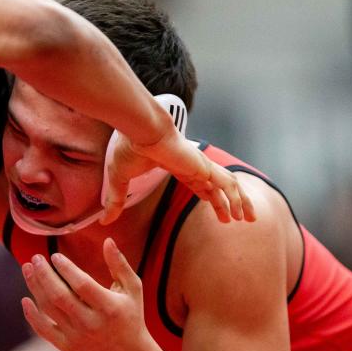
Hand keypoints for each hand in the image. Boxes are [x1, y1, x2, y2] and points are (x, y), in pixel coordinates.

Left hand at [21, 238, 151, 350]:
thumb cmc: (130, 314)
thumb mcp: (132, 288)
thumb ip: (119, 264)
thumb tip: (107, 240)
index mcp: (108, 307)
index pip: (82, 285)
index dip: (66, 269)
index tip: (55, 256)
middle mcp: (91, 323)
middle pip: (60, 296)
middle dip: (44, 275)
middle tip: (35, 258)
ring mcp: (77, 337)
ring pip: (49, 309)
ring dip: (35, 287)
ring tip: (27, 268)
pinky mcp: (67, 347)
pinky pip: (44, 330)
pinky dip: (32, 315)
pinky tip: (25, 299)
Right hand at [101, 128, 254, 224]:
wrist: (137, 130)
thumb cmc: (128, 147)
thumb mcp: (119, 179)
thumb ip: (116, 200)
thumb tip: (104, 220)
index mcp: (178, 165)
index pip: (200, 185)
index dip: (210, 198)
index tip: (217, 210)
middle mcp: (193, 165)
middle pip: (219, 186)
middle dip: (231, 203)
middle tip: (239, 219)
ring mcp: (200, 165)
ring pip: (228, 185)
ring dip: (238, 202)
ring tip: (247, 219)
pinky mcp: (203, 166)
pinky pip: (226, 184)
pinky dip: (234, 198)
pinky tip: (237, 212)